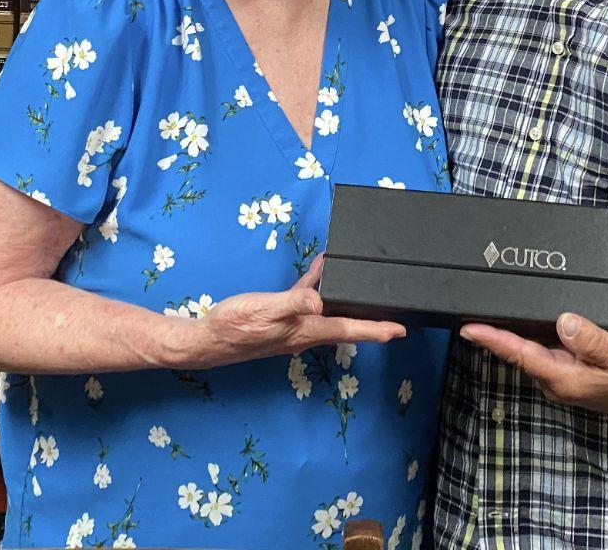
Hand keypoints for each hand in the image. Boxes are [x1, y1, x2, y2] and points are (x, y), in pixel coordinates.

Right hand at [191, 256, 404, 367]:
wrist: (207, 340)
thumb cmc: (234, 327)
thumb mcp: (265, 310)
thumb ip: (292, 303)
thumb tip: (319, 301)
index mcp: (306, 331)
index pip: (350, 330)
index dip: (377, 330)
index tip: (401, 330)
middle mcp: (304, 332)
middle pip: (346, 325)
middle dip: (370, 320)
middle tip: (394, 312)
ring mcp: (293, 326)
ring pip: (328, 311)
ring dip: (346, 299)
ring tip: (363, 281)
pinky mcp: (279, 317)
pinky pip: (306, 299)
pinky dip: (316, 283)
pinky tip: (319, 267)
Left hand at [459, 314, 607, 421]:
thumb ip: (591, 339)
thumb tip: (562, 321)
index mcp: (565, 377)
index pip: (519, 354)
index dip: (492, 339)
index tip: (467, 327)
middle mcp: (560, 381)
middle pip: (521, 351)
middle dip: (499, 332)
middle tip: (477, 307)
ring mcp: (568, 378)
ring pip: (536, 351)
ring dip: (518, 333)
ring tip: (497, 310)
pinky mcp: (578, 373)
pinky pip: (551, 351)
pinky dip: (539, 336)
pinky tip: (536, 320)